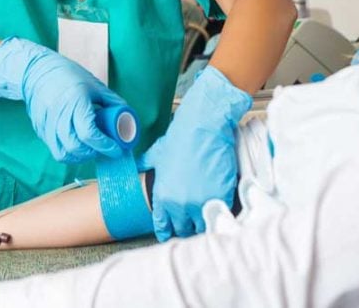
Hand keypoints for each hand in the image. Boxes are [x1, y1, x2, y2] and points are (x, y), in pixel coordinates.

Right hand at [0, 37, 126, 162]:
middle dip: (93, 153)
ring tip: (90, 150)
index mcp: (75, 102)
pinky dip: (68, 153)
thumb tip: (127, 117)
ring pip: (63, 153)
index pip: (89, 134)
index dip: (105, 146)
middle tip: (104, 149)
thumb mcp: (94, 85)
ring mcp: (46, 124)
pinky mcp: (40, 129)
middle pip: (76, 147)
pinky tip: (77, 147)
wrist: (36, 71)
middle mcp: (59, 115)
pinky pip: (54, 149)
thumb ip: (111, 101)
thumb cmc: (68, 75)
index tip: (116, 150)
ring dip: (80, 157)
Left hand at [139, 66, 250, 240]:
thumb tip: (137, 166)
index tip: (171, 231)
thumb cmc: (181, 137)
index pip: (163, 225)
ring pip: (202, 227)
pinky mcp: (220, 198)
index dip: (167, 229)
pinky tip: (220, 209)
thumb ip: (146, 164)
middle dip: (187, 226)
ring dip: (204, 222)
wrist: (204, 127)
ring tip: (207, 215)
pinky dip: (220, 214)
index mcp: (163, 196)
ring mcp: (201, 203)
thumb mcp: (157, 153)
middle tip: (193, 221)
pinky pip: (220, 216)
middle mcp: (179, 204)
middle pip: (184, 229)